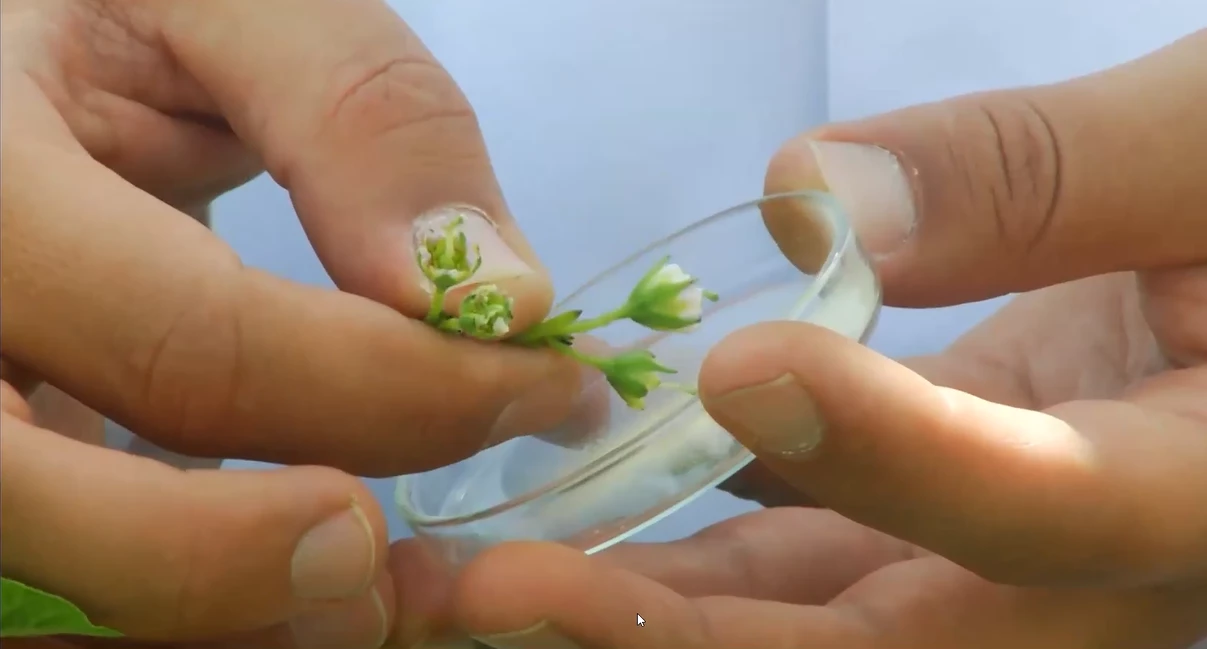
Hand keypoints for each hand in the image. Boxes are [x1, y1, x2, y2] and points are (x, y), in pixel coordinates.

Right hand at [0, 0, 578, 645]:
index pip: (197, 350)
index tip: (547, 391)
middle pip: (43, 521)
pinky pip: (55, 566)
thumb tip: (498, 297)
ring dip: (216, 618)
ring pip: (38, 585)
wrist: (3, 50)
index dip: (401, 398)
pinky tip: (295, 548)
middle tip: (399, 555)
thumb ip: (359, 116)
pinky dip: (180, 597)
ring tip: (367, 578)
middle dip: (245, 570)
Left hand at [437, 29, 1206, 647]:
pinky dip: (704, 537)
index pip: (1048, 504)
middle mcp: (1100, 561)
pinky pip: (819, 550)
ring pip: (830, 614)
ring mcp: (1010, 548)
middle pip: (890, 647)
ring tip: (489, 576)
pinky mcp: (950, 506)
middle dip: (690, 637)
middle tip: (498, 593)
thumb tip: (810, 200)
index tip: (742, 373)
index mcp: (1204, 479)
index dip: (901, 459)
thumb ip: (1037, 172)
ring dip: (656, 605)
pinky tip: (590, 504)